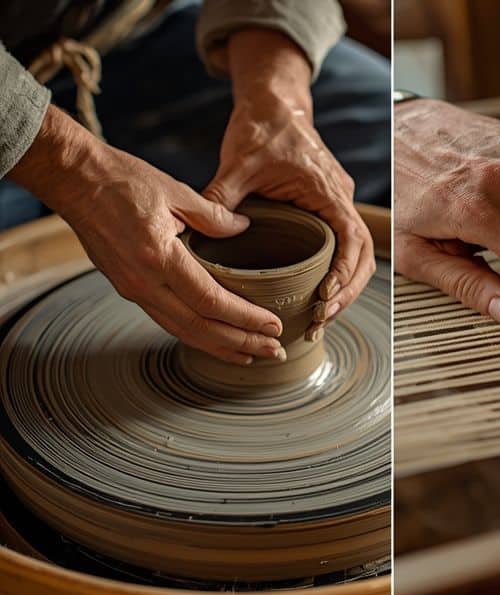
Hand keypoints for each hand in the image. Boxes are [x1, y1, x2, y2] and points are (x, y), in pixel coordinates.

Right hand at [9, 105, 283, 364]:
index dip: (245, 319)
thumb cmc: (122, 180)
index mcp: (159, 258)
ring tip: (249, 356)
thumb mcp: (175, 191)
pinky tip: (215, 339)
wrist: (73, 180)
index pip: (212, 301)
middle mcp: (144, 283)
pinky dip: (195, 334)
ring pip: (182, 331)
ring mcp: (132, 289)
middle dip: (240, 344)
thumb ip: (214, 215)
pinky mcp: (127, 288)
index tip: (272, 326)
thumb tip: (245, 228)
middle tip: (273, 352)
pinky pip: (167, 320)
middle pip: (200, 328)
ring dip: (218, 347)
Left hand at [204, 29, 374, 333]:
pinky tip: (316, 297)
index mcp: (328, 191)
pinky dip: (336, 276)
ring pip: (358, 258)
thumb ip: (221, 197)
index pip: (353, 240)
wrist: (275, 104)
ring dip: (344, 290)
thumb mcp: (239, 162)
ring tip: (319, 319)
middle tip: (319, 322)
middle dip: (346, 293)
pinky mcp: (328, 211)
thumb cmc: (263, 128)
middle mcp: (340, 200)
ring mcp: (337, 206)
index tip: (325, 297)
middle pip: (363, 258)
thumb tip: (198, 231)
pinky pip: (343, 249)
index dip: (345, 273)